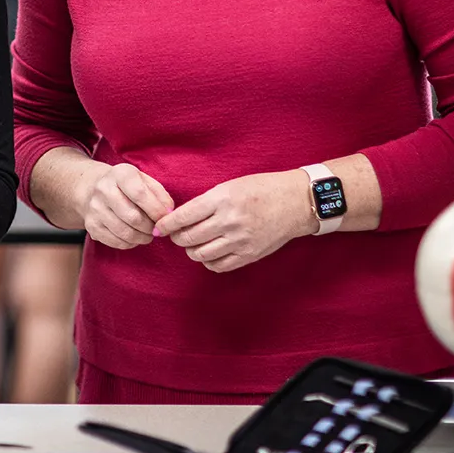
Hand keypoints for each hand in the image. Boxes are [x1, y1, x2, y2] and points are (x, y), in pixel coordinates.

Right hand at [77, 162, 173, 249]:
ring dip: (142, 238)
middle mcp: (103, 189)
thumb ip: (160, 195)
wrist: (93, 188)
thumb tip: (168, 213)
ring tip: (148, 234)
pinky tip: (134, 236)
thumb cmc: (127, 186)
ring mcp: (94, 208)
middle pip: (132, 217)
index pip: (139, 194)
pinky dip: (130, 243)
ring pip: (125, 232)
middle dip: (150, 227)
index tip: (165, 218)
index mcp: (119, 174)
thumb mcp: (144, 181)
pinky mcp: (91, 225)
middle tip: (157, 229)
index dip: (156, 210)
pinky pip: (116, 242)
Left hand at [155, 170, 314, 272]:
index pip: (184, 216)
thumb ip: (206, 202)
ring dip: (191, 250)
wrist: (295, 202)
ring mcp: (240, 241)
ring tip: (192, 243)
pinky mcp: (249, 255)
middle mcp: (229, 221)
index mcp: (222, 199)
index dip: (166, 224)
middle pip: (189, 238)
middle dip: (176, 238)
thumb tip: (181, 218)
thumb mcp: (230, 186)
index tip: (158, 227)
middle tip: (175, 234)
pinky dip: (208, 261)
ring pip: (201, 254)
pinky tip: (209, 252)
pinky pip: (218, 265)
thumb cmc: (261, 189)